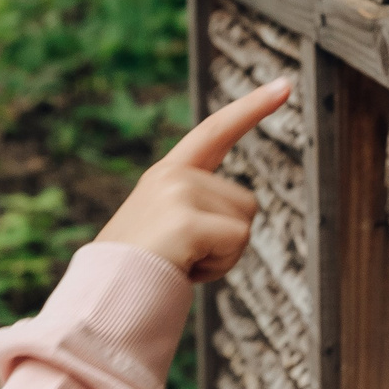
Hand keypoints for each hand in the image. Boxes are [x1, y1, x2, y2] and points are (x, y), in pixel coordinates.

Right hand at [96, 78, 290, 281]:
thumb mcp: (161, 231)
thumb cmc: (134, 279)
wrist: (102, 303)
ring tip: (179, 263)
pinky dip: (219, 267)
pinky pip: (237, 242)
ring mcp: (178, 193)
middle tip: (182, 258)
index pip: (214, 131)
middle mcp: (171, 175)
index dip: (251, 107)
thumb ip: (192, 211)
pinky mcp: (186, 219)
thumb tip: (232, 228)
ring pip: (244, 224)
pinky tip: (183, 269)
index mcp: (165, 175)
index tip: (285, 84)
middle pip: (245, 202)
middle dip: (225, 240)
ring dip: (222, 256)